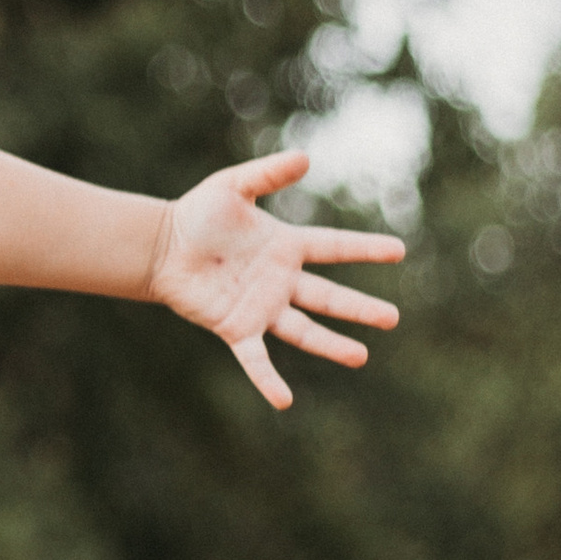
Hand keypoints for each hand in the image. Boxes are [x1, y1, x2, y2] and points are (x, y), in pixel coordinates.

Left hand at [145, 150, 403, 409]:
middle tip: (392, 318)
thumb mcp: (233, 186)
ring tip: (360, 356)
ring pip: (304, 330)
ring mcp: (262, 308)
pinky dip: (268, 380)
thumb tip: (306, 158)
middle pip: (329, 297)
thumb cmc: (197, 214)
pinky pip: (256, 359)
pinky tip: (284, 401)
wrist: (161, 245)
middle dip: (360, 308)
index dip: (365, 249)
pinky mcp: (236, 328)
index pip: (335, 248)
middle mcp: (281, 281)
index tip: (399, 250)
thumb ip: (267, 174)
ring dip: (331, 345)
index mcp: (286, 247)